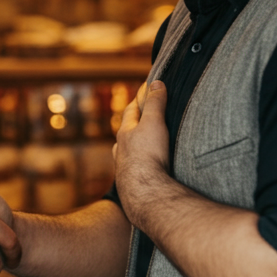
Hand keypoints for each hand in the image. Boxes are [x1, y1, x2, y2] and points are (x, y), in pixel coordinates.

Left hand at [114, 80, 171, 226]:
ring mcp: (125, 166)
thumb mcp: (154, 123)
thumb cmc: (148, 156)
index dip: (139, 97)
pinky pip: (133, 167)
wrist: (144, 193)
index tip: (146, 88)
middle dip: (134, 119)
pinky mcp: (131, 182)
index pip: (131, 109)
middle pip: (126, 129)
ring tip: (140, 141)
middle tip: (141, 112)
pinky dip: (138, 162)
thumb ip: (154, 103)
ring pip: (126, 149)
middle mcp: (121, 148)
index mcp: (125, 132)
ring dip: (133, 143)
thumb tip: (155, 83)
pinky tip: (143, 167)